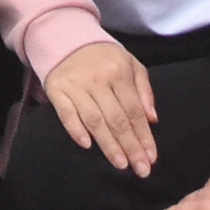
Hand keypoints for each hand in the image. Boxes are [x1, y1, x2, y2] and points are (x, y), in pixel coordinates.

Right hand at [40, 41, 159, 176]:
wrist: (67, 40)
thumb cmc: (105, 58)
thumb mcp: (130, 64)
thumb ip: (144, 90)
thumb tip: (152, 119)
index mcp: (119, 72)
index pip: (134, 110)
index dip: (144, 136)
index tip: (151, 158)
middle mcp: (98, 79)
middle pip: (117, 119)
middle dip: (131, 147)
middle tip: (141, 170)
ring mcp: (76, 85)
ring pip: (94, 120)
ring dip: (108, 145)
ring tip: (121, 164)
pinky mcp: (56, 89)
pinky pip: (66, 113)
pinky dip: (75, 129)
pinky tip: (87, 146)